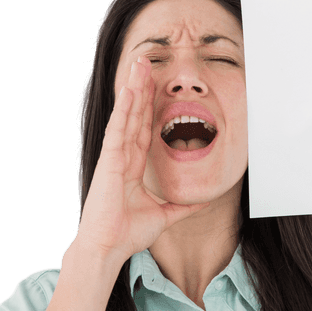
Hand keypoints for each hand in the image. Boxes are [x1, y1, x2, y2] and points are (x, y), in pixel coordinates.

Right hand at [65, 56, 210, 269]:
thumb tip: (203, 202)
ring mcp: (113, 157)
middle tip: (145, 62)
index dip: (149, 106)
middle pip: (134, 115)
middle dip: (141, 88)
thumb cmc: (128, 234)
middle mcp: (122, 157)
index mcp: (132, 167)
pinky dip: (123, 109)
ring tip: (138, 64)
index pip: (143, 129)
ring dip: (132, 89)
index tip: (155, 85)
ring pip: (126, 116)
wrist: (109, 248)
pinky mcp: (108, 161)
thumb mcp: (165, 216)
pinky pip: (118, 130)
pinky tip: (128, 90)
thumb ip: (183, 206)